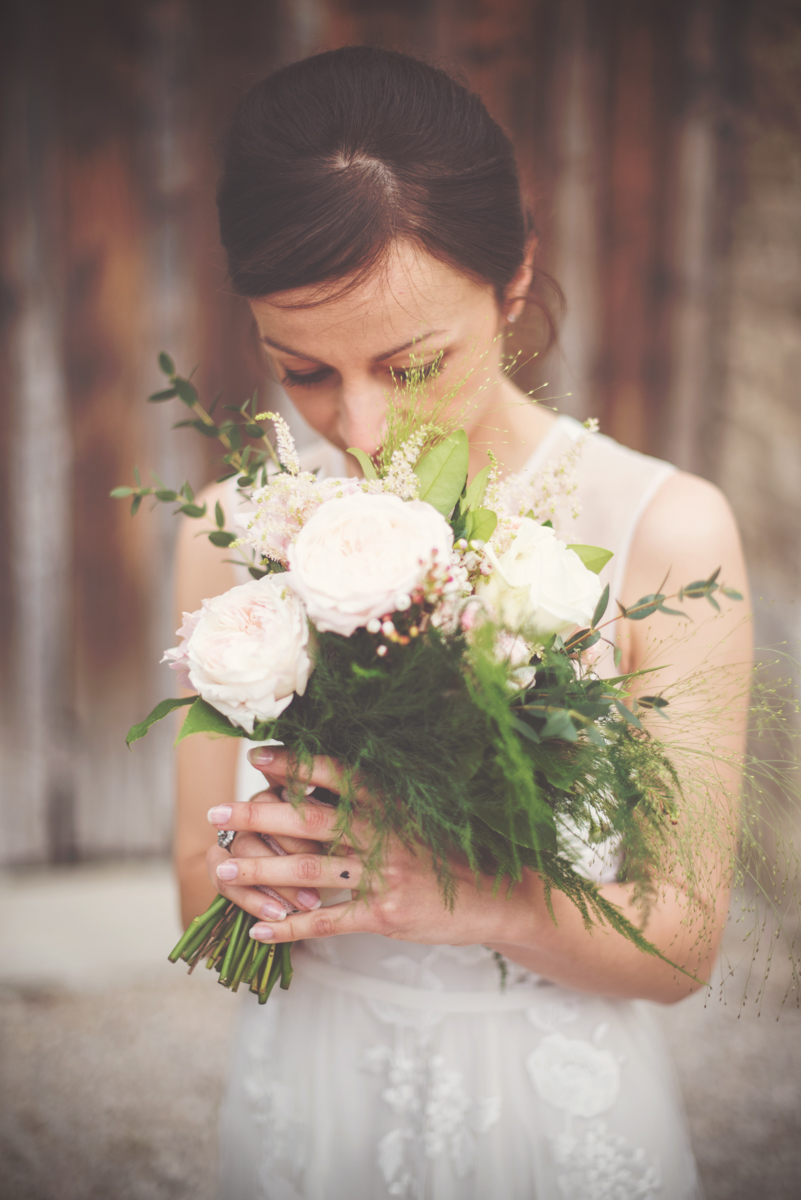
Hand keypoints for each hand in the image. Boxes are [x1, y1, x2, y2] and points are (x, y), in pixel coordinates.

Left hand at [206, 747, 538, 948]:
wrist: (499, 893)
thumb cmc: (453, 846)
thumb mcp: (420, 811)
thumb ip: (378, 799)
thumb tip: (326, 780)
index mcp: (392, 801)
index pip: (336, 775)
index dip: (295, 765)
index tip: (258, 758)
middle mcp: (385, 833)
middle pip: (309, 821)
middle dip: (258, 816)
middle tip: (216, 814)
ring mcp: (384, 876)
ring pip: (309, 872)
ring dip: (260, 872)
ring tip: (223, 870)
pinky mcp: (385, 915)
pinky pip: (329, 922)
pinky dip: (291, 929)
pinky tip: (260, 933)